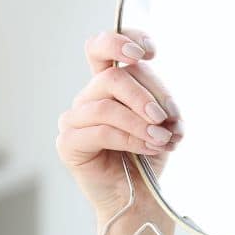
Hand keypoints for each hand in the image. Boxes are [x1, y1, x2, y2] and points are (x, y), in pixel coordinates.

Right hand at [55, 30, 184, 219]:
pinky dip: (131, 138)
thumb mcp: (164, 119)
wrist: (140, 194)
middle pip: (113, 77)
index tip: (150, 53)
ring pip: (108, 106)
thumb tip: (161, 104)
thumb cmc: (151, 152)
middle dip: (147, 95)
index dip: (122, 40)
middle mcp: (89, 96)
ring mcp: (75, 118)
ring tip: (163, 138)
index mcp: (110, 83)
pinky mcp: (69, 142)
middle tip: (166, 117)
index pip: (102, 47)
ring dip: (141, 122)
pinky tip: (151, 147)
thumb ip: (159, 100)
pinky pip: (100, 131)